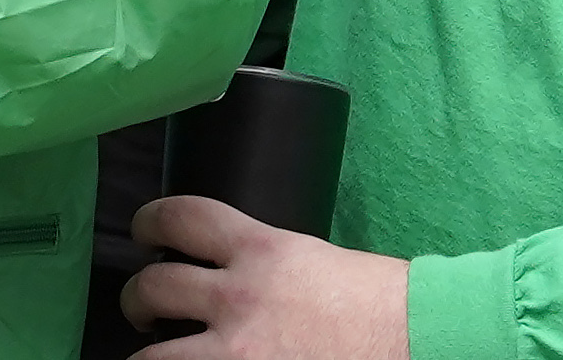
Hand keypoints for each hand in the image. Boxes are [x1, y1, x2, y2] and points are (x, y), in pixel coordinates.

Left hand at [118, 199, 411, 355]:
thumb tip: (234, 271)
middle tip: (142, 305)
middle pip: (155, 285)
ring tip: (148, 354)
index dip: (150, 220)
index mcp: (262, 250)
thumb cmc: (384, 308)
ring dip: (145, 354)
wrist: (423, 342)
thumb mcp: (318, 262)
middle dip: (138, 296)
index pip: (182, 216)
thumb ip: (268, 264)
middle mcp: (240, 296)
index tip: (144, 231)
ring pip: (153, 356)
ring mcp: (238, 350)